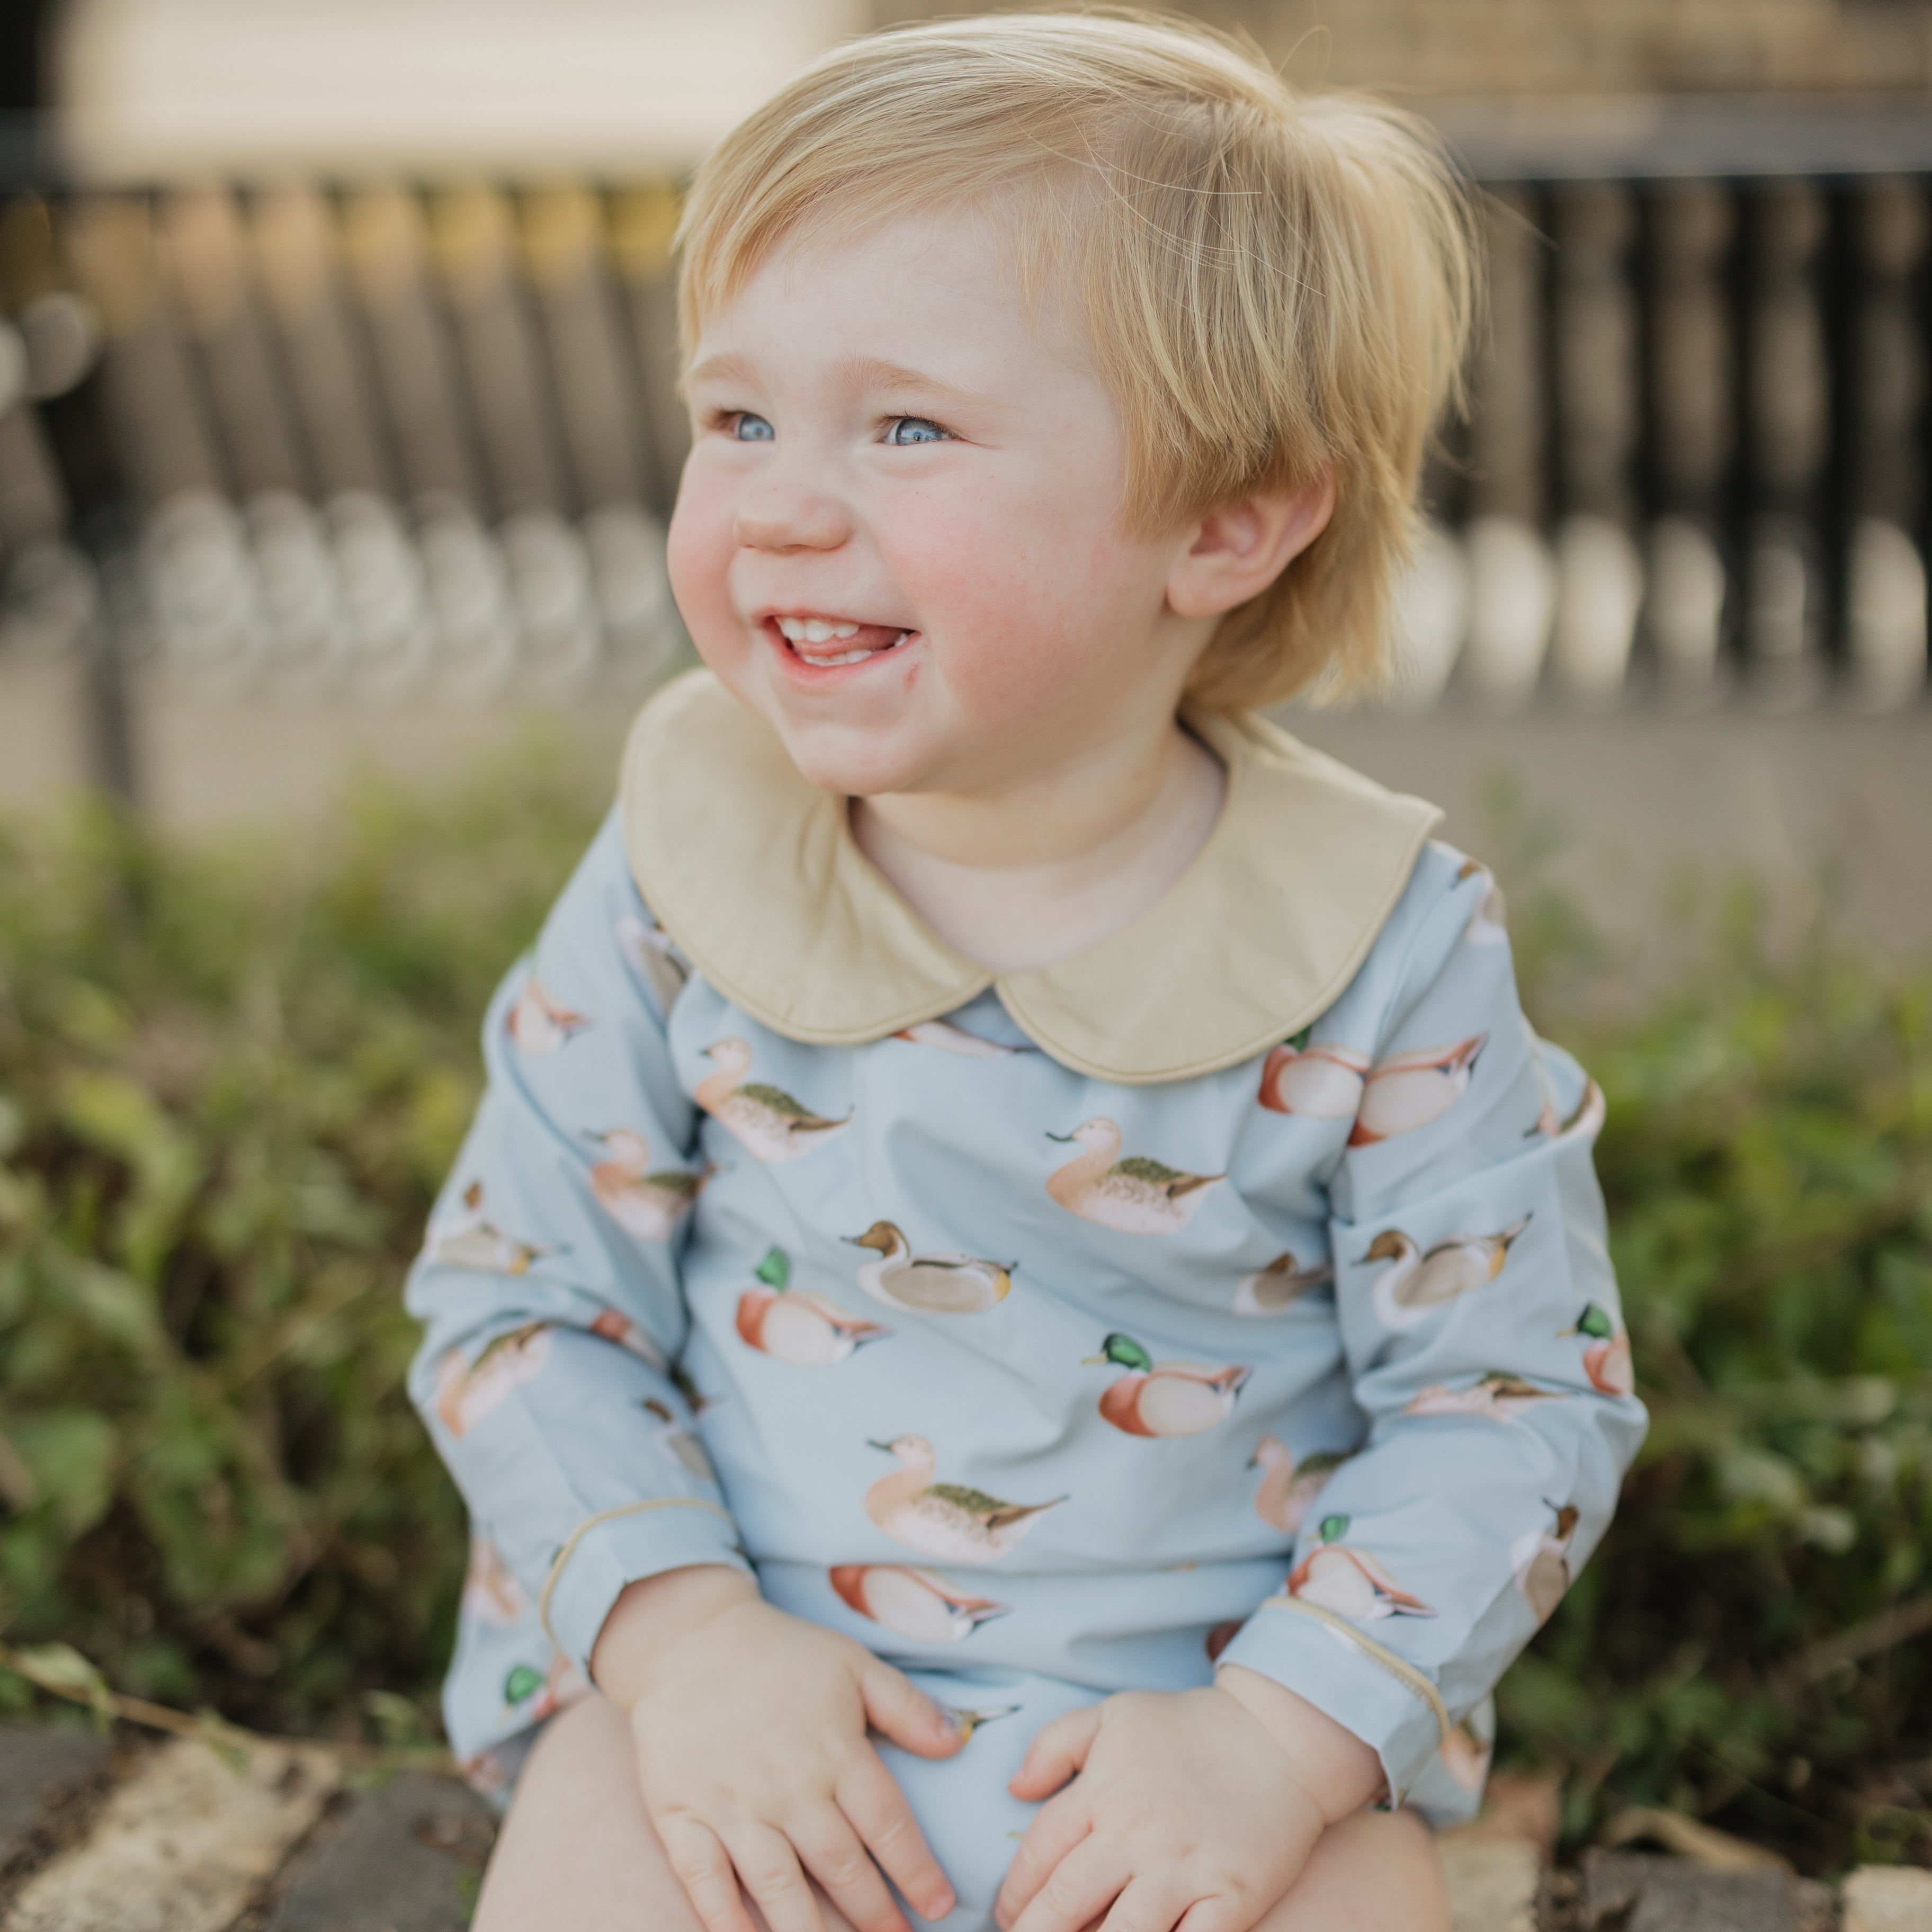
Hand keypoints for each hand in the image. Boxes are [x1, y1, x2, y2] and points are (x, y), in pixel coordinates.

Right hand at [604, 1572, 965, 1931]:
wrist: (688, 1639)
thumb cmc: (780, 1653)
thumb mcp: (853, 1663)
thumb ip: (906, 1706)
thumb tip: (956, 1742)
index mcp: (833, 1750)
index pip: (886, 1825)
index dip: (916, 1871)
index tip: (940, 1906)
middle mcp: (787, 1786)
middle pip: (839, 1867)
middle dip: (873, 1916)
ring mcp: (731, 1805)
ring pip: (778, 1888)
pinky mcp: (681, 1815)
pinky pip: (705, 1883)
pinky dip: (726, 1922)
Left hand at [994, 1674, 1379, 1931]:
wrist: (1280, 1733)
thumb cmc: (1191, 1725)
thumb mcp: (1113, 1715)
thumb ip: (1054, 1745)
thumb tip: (1014, 1789)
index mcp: (1102, 1792)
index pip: (1038, 1854)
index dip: (1014, 1894)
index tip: (1007, 1915)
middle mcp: (1135, 1835)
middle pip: (1066, 1903)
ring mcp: (1184, 1870)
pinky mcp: (1231, 1898)